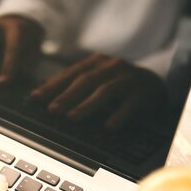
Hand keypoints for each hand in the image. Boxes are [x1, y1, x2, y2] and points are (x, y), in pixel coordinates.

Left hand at [31, 54, 167, 130]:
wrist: (154, 86)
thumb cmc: (118, 85)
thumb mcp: (96, 79)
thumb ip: (73, 83)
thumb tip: (40, 92)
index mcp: (97, 63)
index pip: (71, 73)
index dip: (52, 85)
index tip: (35, 98)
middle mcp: (112, 67)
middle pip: (86, 81)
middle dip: (67, 96)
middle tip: (52, 110)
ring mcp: (128, 79)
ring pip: (105, 91)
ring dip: (87, 105)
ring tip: (72, 117)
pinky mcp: (144, 94)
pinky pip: (130, 106)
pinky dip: (119, 116)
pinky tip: (108, 127)